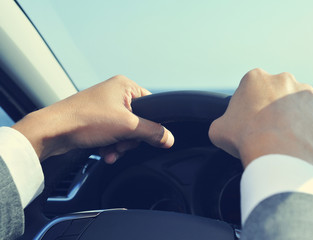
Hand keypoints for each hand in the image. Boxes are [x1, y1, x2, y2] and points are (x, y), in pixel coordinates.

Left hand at [12, 75, 173, 162]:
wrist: (53, 131)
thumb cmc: (85, 120)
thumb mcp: (127, 126)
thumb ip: (153, 132)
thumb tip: (169, 138)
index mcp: (125, 86)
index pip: (152, 106)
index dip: (151, 124)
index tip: (147, 137)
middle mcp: (116, 94)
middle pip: (140, 122)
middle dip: (131, 139)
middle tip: (121, 143)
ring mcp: (105, 107)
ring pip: (126, 132)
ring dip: (121, 145)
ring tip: (110, 149)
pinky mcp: (97, 120)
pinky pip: (114, 135)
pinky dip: (111, 146)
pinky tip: (105, 152)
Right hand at [209, 68, 312, 168]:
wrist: (279, 155)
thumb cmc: (246, 139)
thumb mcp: (218, 130)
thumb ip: (222, 123)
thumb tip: (225, 128)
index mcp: (255, 79)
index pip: (250, 90)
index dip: (248, 108)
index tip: (248, 123)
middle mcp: (283, 79)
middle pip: (275, 94)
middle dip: (271, 109)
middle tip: (266, 130)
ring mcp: (306, 93)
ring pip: (297, 104)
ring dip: (292, 117)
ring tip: (284, 139)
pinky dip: (309, 128)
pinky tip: (299, 142)